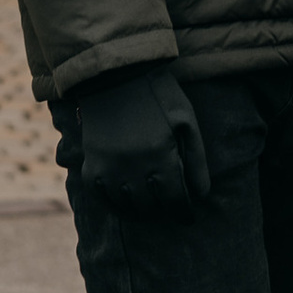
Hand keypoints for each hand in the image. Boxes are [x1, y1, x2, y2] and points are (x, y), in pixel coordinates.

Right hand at [70, 66, 210, 210]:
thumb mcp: (185, 121)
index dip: (184, 213)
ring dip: (141, 214)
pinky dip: (114, 206)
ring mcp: (109, 169)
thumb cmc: (157, 95)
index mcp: (160, 156)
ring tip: (150, 212)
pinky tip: (124, 206)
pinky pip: (101, 198)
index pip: (175, 201)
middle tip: (171, 213)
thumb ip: (195, 159)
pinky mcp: (91, 165)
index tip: (188, 217)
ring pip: (126, 208)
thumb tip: (202, 195)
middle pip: (151, 208)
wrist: (114, 75)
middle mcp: (133, 168)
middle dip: (164, 214)